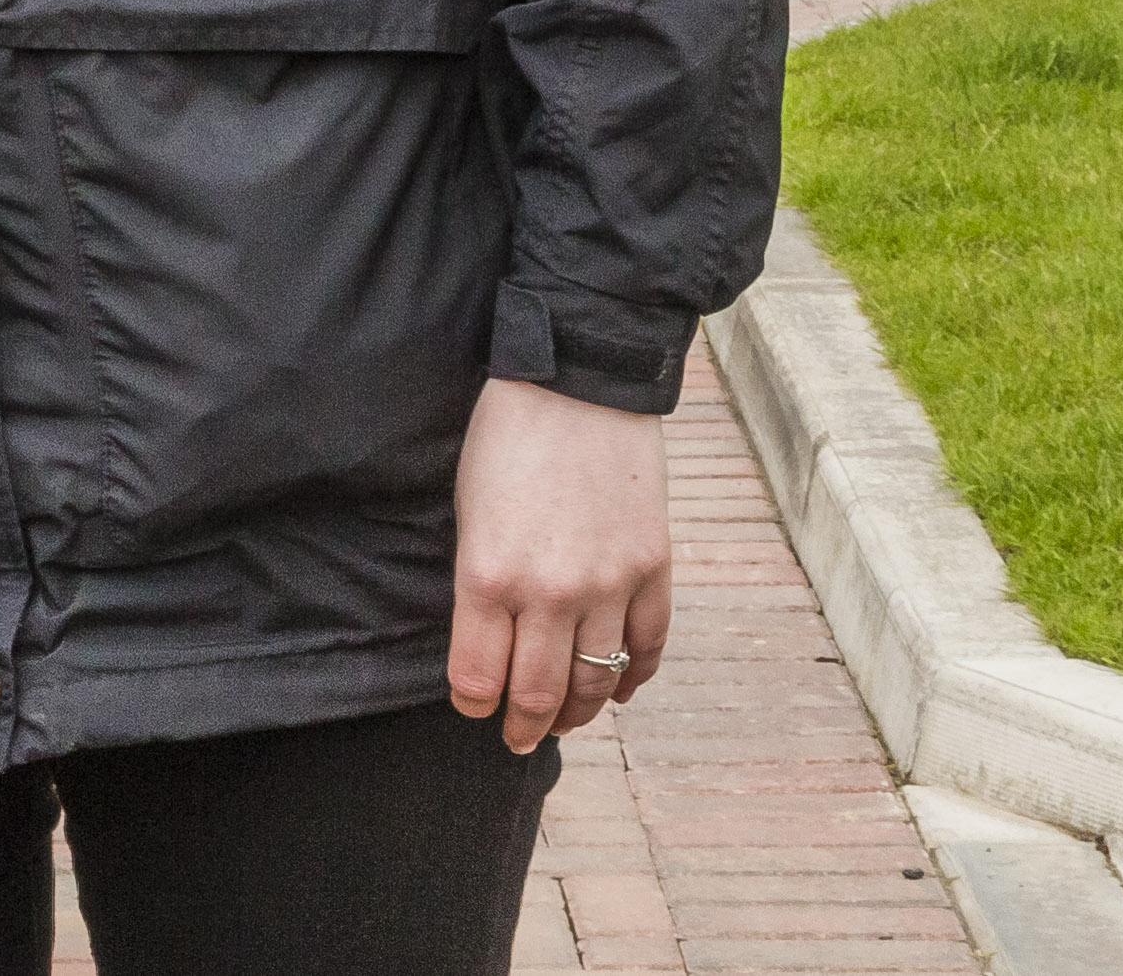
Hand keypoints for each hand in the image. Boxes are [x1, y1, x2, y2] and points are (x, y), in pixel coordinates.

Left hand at [448, 375, 670, 751]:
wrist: (579, 384)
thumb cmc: (506, 439)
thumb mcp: (468, 512)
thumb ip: (481, 582)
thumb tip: (490, 642)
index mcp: (488, 575)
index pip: (477, 676)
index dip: (473, 703)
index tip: (473, 707)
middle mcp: (549, 591)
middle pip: (538, 693)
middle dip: (523, 726)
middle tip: (515, 738)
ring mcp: (609, 584)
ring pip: (595, 680)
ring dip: (576, 711)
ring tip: (562, 721)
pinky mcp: (653, 569)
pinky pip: (647, 647)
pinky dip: (631, 677)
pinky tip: (616, 689)